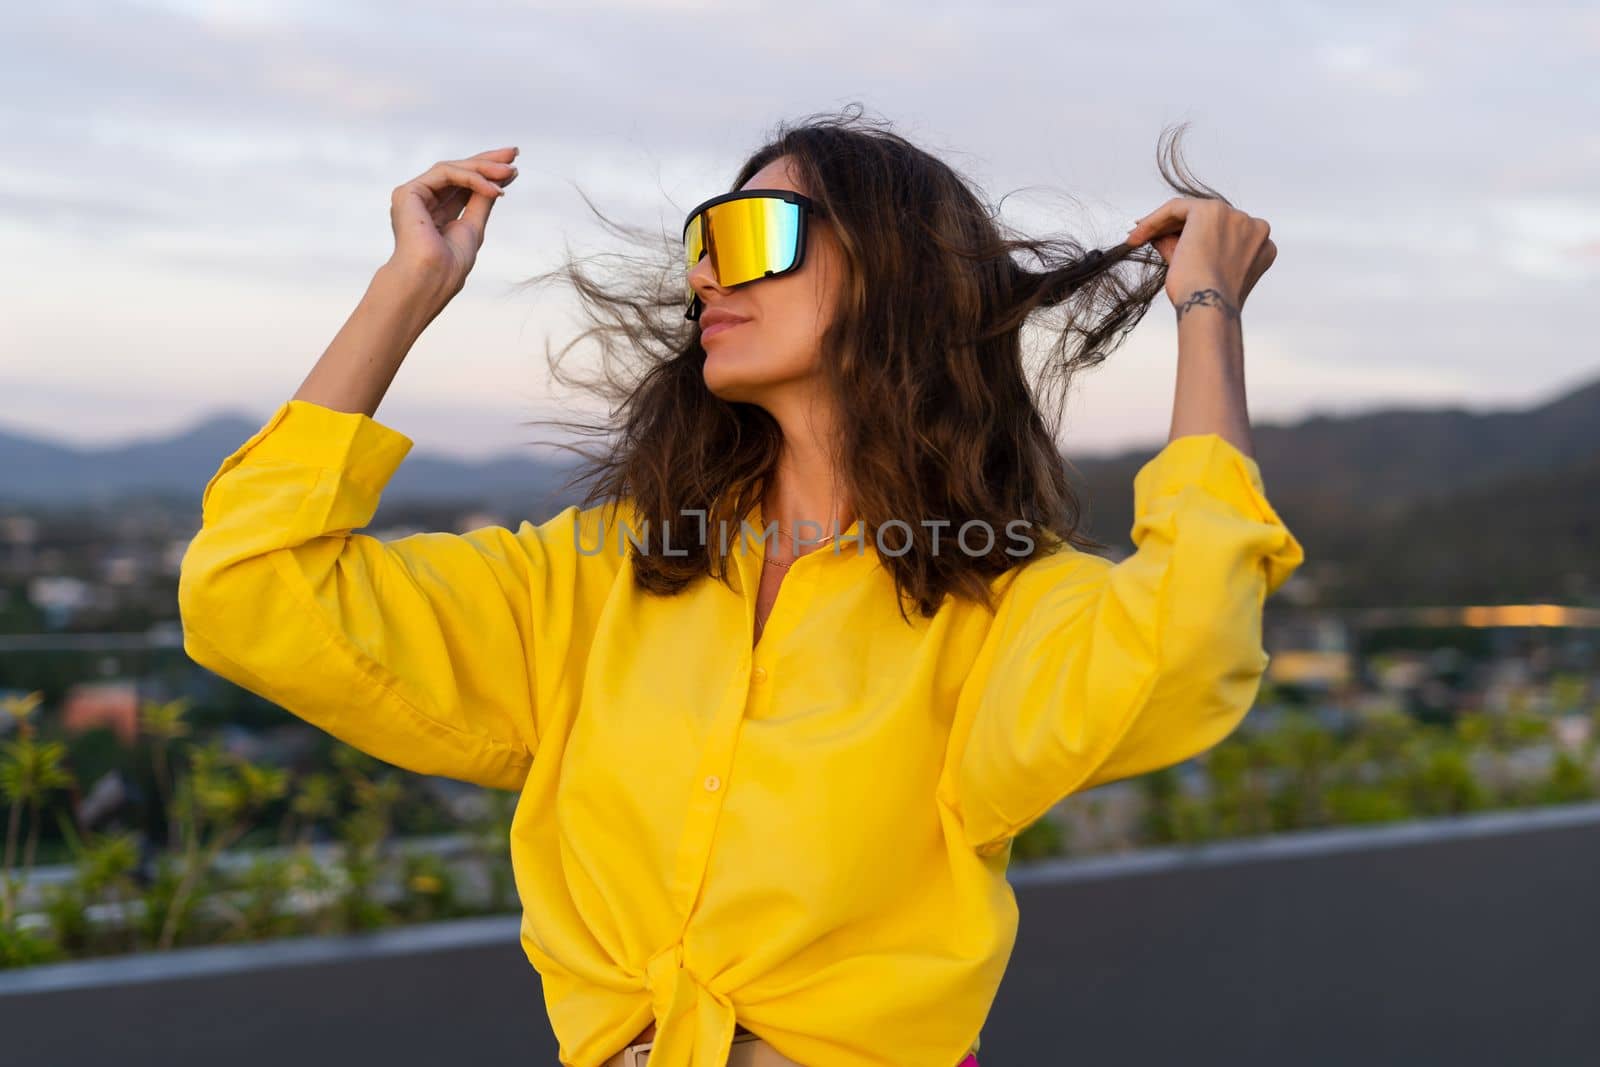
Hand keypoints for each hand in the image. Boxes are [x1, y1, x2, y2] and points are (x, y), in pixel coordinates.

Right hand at [386, 146, 519, 297]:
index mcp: (435, 214)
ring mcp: (413, 196)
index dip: (487, 173)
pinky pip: (445, 173)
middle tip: (514, 154)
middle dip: (487, 161)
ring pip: (452, 169)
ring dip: (483, 168)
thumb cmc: (449, 266)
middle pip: (457, 172)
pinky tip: (492, 188)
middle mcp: (422, 202)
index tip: (514, 168)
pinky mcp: (408, 192)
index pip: (463, 186)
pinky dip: (471, 177)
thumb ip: (482, 201)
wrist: (429, 280)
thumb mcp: (473, 227)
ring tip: (508, 172)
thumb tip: (500, 178)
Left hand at [1124, 198, 1274, 317]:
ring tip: (1138, 238)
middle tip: (1146, 238)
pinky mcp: (1211, 211)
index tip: (1169, 245)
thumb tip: (1158, 235)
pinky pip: (1176, 209)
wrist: (1207, 305)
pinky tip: (1137, 234)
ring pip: (1192, 213)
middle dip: (1176, 230)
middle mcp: (1254, 227)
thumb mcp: (1202, 273)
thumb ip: (1186, 249)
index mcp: (1261, 246)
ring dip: (1163, 225)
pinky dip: (1154, 220)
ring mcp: (1235, 217)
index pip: (1223, 234)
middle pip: (1209, 221)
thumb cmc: (1205, 302)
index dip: (1194, 238)